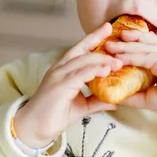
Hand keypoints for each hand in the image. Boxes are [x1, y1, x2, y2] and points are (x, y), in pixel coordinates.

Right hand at [14, 22, 122, 147]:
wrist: (34, 129)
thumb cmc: (55, 115)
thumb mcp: (82, 106)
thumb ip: (97, 100)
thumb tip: (116, 100)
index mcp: (64, 69)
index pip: (81, 49)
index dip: (94, 37)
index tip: (108, 27)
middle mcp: (60, 68)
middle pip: (82, 50)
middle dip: (102, 44)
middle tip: (121, 47)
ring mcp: (58, 76)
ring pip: (82, 61)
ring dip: (102, 60)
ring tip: (118, 62)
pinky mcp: (58, 87)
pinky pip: (78, 75)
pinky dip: (92, 71)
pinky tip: (105, 71)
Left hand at [105, 30, 156, 127]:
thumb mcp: (149, 98)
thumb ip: (134, 95)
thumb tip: (116, 96)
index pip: (145, 48)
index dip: (130, 46)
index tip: (114, 46)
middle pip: (142, 43)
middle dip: (124, 41)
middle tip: (107, 41)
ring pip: (142, 47)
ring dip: (124, 46)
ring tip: (109, 45)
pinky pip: (145, 57)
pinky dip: (130, 56)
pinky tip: (118, 57)